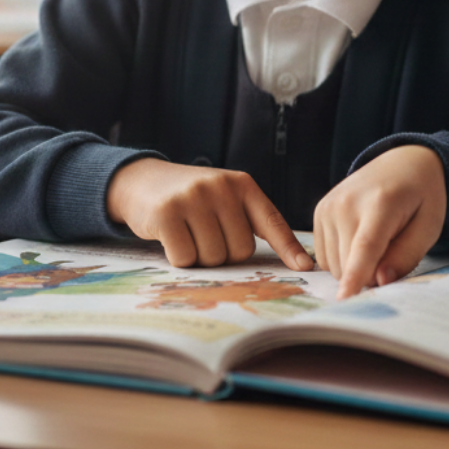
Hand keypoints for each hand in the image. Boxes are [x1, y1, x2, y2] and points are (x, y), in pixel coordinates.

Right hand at [106, 158, 312, 270]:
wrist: (143, 180)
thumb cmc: (192, 198)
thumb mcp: (224, 197)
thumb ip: (247, 219)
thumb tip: (284, 259)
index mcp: (243, 185)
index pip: (272, 220)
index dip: (289, 247)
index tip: (306, 267)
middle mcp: (221, 188)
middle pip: (240, 250)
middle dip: (224, 254)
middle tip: (205, 236)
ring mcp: (194, 198)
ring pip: (213, 257)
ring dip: (201, 258)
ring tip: (189, 234)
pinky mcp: (167, 213)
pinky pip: (185, 258)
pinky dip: (179, 258)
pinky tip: (171, 238)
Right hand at [313, 145, 446, 298]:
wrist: (403, 162)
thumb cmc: (421, 197)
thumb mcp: (429, 226)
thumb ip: (406, 256)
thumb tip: (379, 282)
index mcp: (380, 203)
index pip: (364, 247)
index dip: (355, 277)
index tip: (344, 301)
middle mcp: (347, 202)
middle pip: (348, 264)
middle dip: (369, 274)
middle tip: (392, 248)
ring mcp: (329, 205)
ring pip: (334, 265)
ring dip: (354, 267)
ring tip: (377, 238)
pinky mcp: (319, 211)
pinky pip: (325, 257)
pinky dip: (342, 258)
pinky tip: (359, 237)